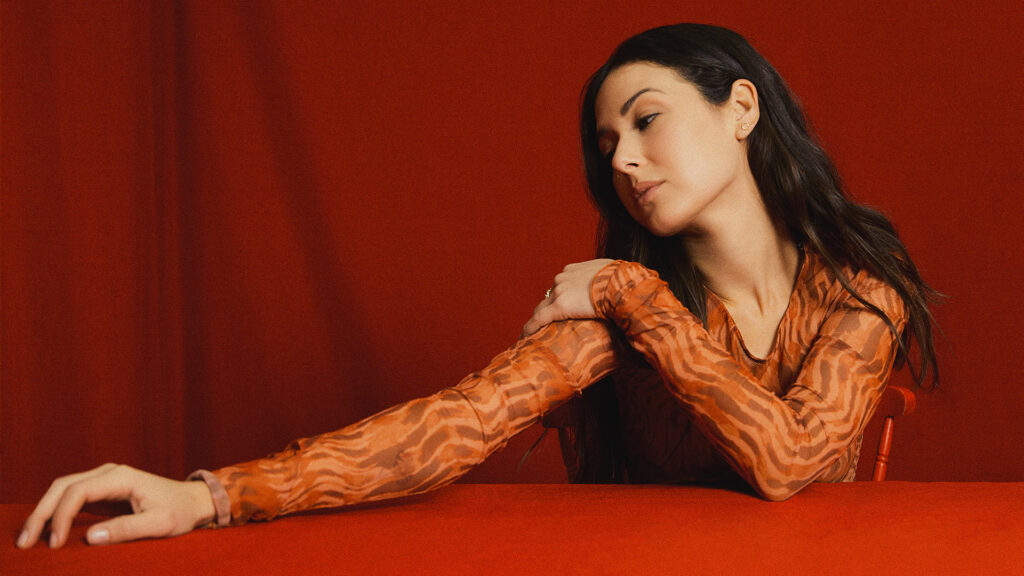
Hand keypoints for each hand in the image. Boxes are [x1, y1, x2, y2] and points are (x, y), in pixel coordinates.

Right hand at [17, 463, 215, 548]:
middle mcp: (108, 473)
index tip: (56, 543)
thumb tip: (91, 538)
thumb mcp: (160, 524)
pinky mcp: (101, 490)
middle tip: (25, 542)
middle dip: (41, 513)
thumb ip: (127, 529)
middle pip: (63, 486)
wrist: (192, 500)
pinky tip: (46, 531)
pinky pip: (70, 497)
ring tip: (29, 540)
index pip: (79, 491)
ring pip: (62, 489)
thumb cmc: (179, 511)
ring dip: (43, 512)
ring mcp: (103, 479)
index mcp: (121, 477)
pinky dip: (54, 512)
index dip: (62, 516)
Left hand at [521, 259, 613, 337]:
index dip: (558, 299)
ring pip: (541, 308)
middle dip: (547, 310)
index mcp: (573, 271)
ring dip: (538, 320)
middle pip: (548, 297)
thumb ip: (605, 282)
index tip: (559, 309)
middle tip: (545, 325)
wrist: (621, 284)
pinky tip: (525, 338)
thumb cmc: (623, 281)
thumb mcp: (611, 275)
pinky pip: (539, 319)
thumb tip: (616, 292)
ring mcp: (559, 292)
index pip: (560, 286)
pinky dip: (530, 328)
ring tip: (533, 334)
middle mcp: (562, 279)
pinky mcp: (559, 306)